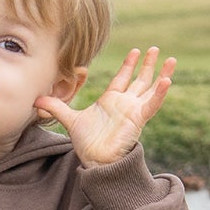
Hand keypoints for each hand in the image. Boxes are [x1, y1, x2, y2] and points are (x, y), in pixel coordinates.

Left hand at [34, 47, 174, 165]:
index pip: (123, 78)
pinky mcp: (138, 119)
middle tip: (154, 49)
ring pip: (151, 89)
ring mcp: (134, 110)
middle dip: (147, 64)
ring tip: (172, 60)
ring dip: (162, 74)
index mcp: (111, 100)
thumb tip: (36, 100)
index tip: (135, 51)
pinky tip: (168, 80)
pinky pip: (152, 104)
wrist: (95, 160)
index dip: (129, 65)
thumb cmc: (87, 143)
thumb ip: (56, 107)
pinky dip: (160, 93)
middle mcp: (125, 103)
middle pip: (140, 80)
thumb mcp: (70, 120)